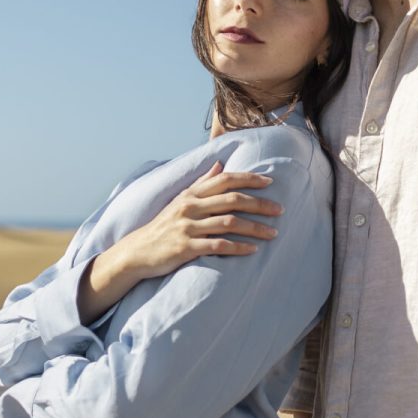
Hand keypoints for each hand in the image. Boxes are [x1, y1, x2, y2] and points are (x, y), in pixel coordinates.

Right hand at [79, 162, 281, 321]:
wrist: (137, 252)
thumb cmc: (164, 226)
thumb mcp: (180, 201)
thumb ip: (201, 183)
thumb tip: (220, 165)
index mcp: (191, 194)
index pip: (225, 179)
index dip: (249, 179)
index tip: (270, 182)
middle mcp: (190, 207)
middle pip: (232, 200)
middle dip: (259, 204)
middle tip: (280, 210)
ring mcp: (187, 227)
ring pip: (229, 223)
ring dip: (255, 228)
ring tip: (273, 233)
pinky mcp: (185, 247)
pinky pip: (218, 245)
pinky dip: (238, 247)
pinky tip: (252, 250)